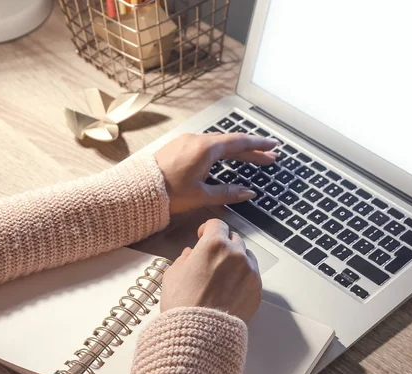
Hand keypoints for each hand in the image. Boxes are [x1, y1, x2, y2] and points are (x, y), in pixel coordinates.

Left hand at [154, 132, 278, 213]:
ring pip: (218, 143)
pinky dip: (221, 151)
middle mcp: (197, 140)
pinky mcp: (179, 146)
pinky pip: (206, 145)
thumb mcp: (202, 195)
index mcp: (205, 148)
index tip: (273, 145)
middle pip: (231, 142)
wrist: (137, 191)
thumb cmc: (167, 193)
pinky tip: (227, 159)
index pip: (240, 143)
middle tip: (270, 156)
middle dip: (252, 150)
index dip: (259, 145)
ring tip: (253, 159)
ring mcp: (187, 141)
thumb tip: (249, 192)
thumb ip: (228, 193)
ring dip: (237, 151)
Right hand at [160, 219, 261, 321]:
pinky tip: (230, 290)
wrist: (200, 335)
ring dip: (236, 260)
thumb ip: (184, 259)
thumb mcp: (172, 276)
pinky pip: (252, 275)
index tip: (203, 236)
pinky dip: (243, 278)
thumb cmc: (183, 305)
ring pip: (246, 256)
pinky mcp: (257, 289)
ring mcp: (250, 271)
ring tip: (222, 276)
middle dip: (223, 245)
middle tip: (212, 259)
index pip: (217, 224)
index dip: (208, 229)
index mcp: (214, 245)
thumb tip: (191, 255)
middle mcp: (236, 254)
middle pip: (233, 239)